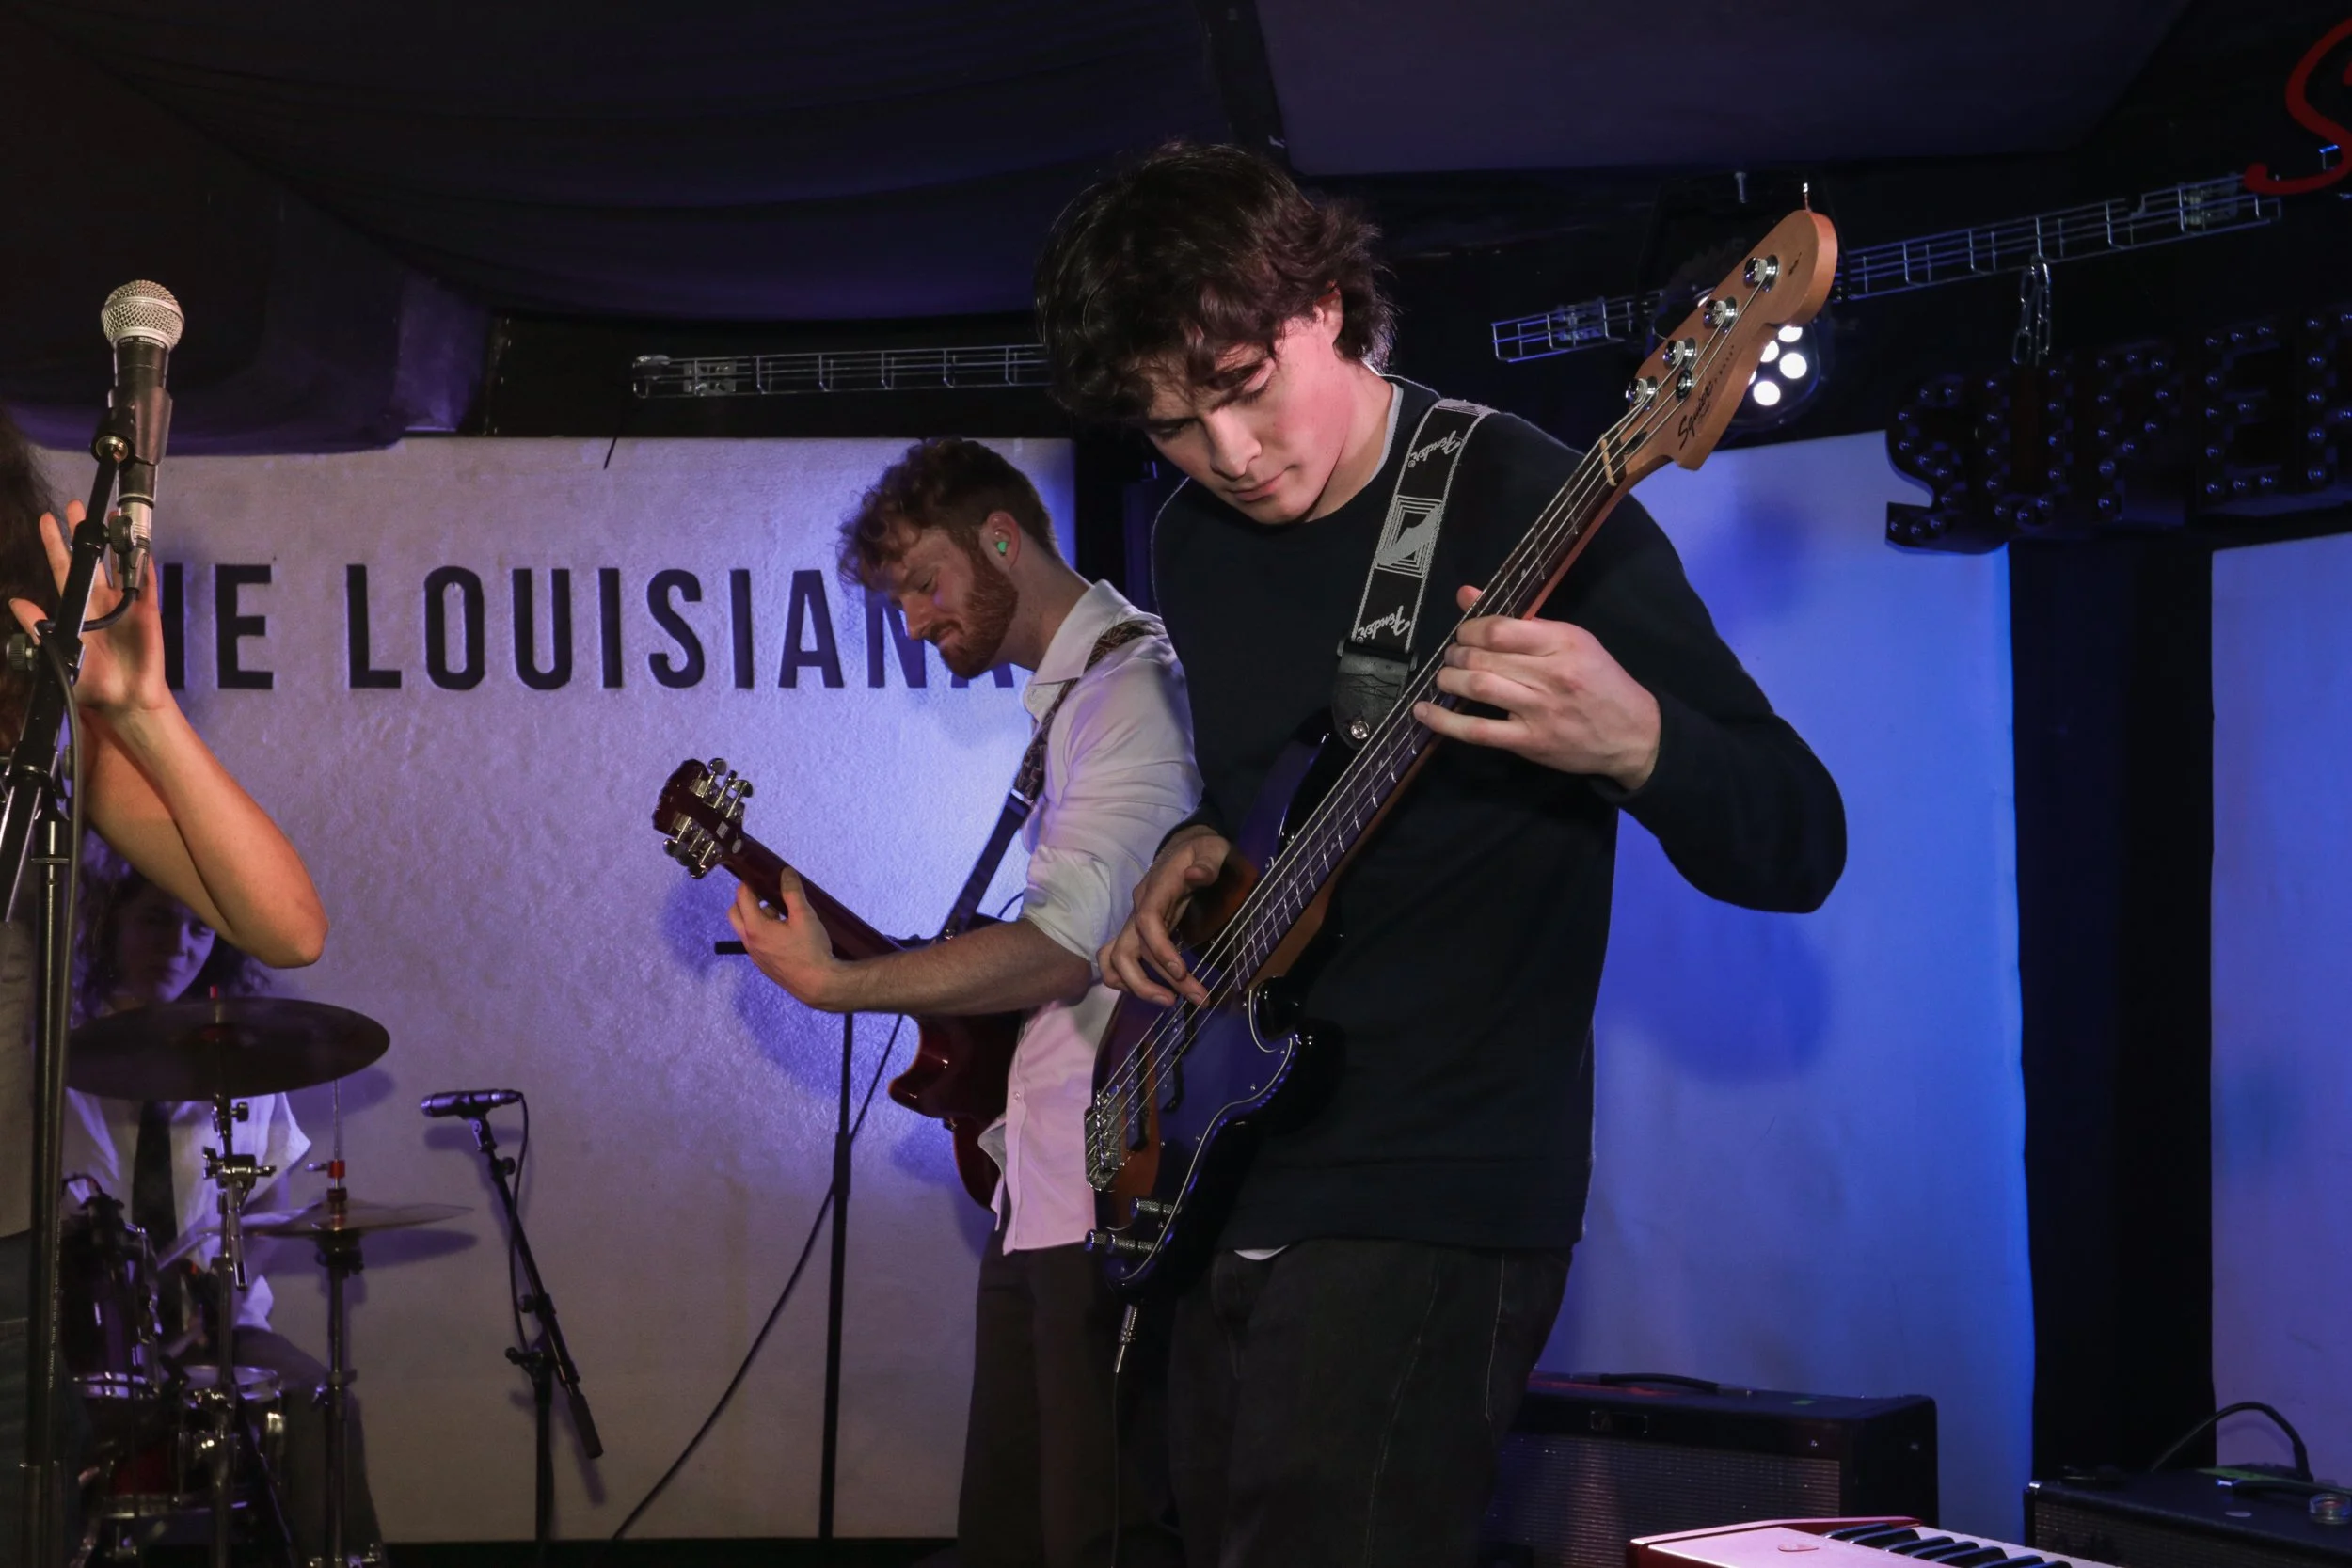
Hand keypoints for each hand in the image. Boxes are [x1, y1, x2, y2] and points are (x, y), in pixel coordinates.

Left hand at [8, 502, 173, 720]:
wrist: (122, 699)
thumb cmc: (89, 681)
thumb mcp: (57, 651)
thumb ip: (39, 626)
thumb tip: (16, 602)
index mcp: (77, 607)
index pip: (63, 568)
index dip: (55, 545)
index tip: (47, 520)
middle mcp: (100, 600)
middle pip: (91, 558)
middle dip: (84, 532)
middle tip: (76, 506)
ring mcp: (125, 603)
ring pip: (121, 563)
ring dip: (118, 539)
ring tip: (114, 514)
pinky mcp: (147, 610)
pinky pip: (146, 582)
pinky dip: (144, 562)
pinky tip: (141, 543)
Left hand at [728, 866, 850, 1010]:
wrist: (819, 984)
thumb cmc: (811, 949)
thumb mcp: (804, 915)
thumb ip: (792, 892)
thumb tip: (785, 873)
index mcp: (755, 927)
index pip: (742, 897)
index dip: (749, 883)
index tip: (759, 877)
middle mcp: (749, 942)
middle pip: (735, 913)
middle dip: (746, 900)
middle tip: (765, 894)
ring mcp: (755, 956)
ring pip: (746, 930)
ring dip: (756, 918)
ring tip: (782, 915)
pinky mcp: (764, 966)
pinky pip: (755, 944)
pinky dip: (763, 933)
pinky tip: (785, 935)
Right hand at [1098, 827, 1228, 1006]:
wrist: (1186, 846)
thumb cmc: (1202, 850)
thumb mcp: (1213, 849)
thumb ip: (1207, 863)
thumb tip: (1195, 875)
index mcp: (1156, 890)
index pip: (1147, 921)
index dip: (1159, 949)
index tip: (1181, 972)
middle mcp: (1139, 908)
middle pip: (1125, 951)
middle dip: (1147, 982)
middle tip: (1184, 1000)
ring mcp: (1135, 922)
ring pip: (1117, 961)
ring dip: (1138, 986)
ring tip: (1172, 1002)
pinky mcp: (1139, 933)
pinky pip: (1121, 960)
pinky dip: (1132, 981)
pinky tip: (1159, 992)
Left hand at [1413, 584, 1661, 789]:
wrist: (1634, 734)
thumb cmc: (1602, 682)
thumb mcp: (1573, 641)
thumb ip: (1520, 621)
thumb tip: (1466, 595)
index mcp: (1564, 642)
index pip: (1500, 629)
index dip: (1470, 628)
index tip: (1464, 633)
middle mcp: (1551, 674)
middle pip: (1483, 657)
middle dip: (1456, 653)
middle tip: (1453, 656)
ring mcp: (1539, 710)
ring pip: (1478, 686)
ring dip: (1449, 679)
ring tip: (1446, 677)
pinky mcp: (1530, 742)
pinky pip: (1478, 730)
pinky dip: (1444, 721)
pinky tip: (1424, 712)